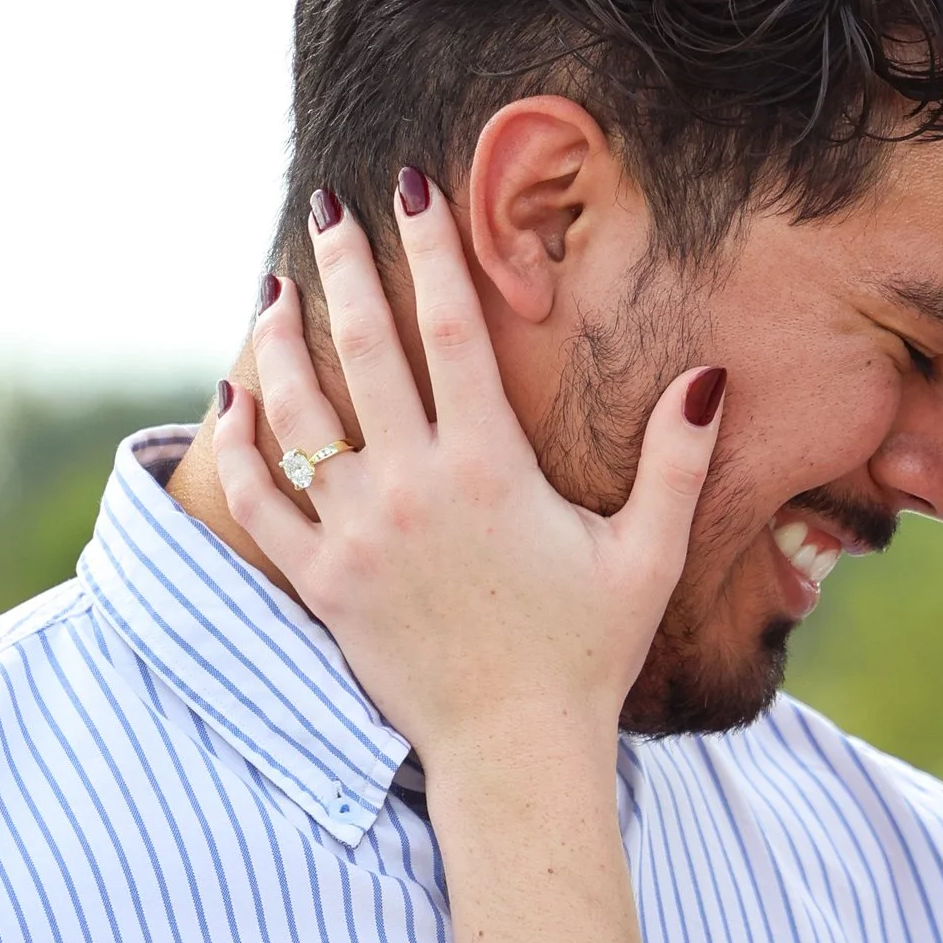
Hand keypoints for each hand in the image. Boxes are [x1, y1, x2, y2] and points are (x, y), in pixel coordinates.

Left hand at [216, 174, 724, 763]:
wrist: (514, 753)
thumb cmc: (587, 654)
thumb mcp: (646, 556)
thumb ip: (674, 463)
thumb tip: (708, 377)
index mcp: (490, 470)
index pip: (451, 332)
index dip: (431, 252)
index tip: (413, 189)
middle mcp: (412, 490)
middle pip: (365, 349)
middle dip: (344, 268)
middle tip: (330, 208)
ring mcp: (356, 536)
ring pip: (300, 413)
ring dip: (284, 341)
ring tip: (275, 287)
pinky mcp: (320, 582)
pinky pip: (261, 499)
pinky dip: (240, 444)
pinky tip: (234, 399)